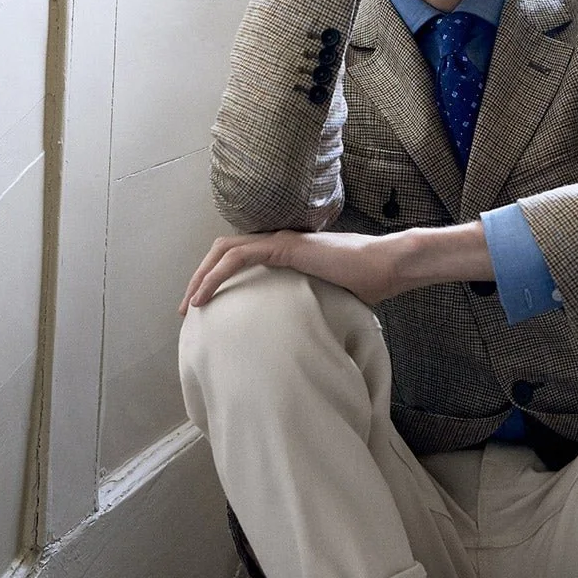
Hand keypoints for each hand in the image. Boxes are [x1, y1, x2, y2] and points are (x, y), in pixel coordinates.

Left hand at [179, 222, 493, 313]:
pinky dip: (216, 275)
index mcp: (288, 252)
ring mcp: (280, 241)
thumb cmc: (369, 284)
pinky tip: (204, 298)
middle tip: (188, 310)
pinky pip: (238, 257)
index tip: (207, 307)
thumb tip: (307, 337)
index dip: (218, 279)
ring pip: (224, 251)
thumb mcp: (331, 300)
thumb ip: (313, 307)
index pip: (240, 258)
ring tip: (190, 306)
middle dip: (200, 279)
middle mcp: (278, 241)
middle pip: (224, 252)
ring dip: (201, 277)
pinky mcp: (284, 246)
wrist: (389, 266)